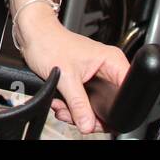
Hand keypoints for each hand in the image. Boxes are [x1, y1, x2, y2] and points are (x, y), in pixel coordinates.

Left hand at [17, 6, 130, 133]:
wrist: (33, 35)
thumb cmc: (49, 42)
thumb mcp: (65, 77)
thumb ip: (78, 104)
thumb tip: (88, 124)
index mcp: (111, 60)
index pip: (126, 90)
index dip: (117, 108)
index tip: (100, 118)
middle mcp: (107, 67)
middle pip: (111, 103)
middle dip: (90, 114)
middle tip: (75, 115)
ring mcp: (96, 75)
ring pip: (95, 105)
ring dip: (78, 111)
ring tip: (62, 106)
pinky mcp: (84, 81)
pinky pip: (84, 102)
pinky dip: (72, 106)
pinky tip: (61, 103)